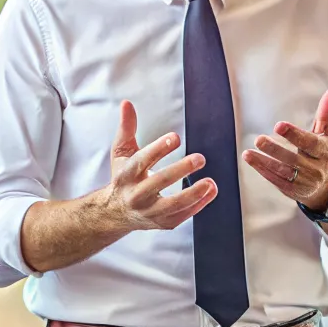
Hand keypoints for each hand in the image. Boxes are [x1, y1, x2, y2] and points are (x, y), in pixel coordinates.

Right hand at [99, 100, 217, 230]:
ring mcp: (149, 212)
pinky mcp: (162, 223)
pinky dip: (198, 205)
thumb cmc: (123, 177)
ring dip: (194, 193)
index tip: (176, 137)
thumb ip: (127, 128)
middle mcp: (136, 195)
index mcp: (126, 175)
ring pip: (173, 205)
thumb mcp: (122, 152)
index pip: (142, 160)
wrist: (116, 213)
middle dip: (181, 170)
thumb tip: (127, 103)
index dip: (159, 148)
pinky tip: (211, 191)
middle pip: (159, 182)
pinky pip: (182, 216)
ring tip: (211, 182)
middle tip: (200, 158)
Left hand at [244, 86, 327, 208]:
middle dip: (275, 150)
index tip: (279, 125)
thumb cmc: (322, 152)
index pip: (310, 143)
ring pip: (282, 171)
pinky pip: (275, 180)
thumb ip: (327, 110)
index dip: (295, 135)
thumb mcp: (327, 133)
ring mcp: (303, 182)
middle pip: (293, 159)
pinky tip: (251, 159)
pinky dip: (262, 169)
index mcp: (323, 151)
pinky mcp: (291, 190)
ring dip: (264, 161)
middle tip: (258, 139)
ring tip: (248, 152)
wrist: (325, 188)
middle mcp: (315, 169)